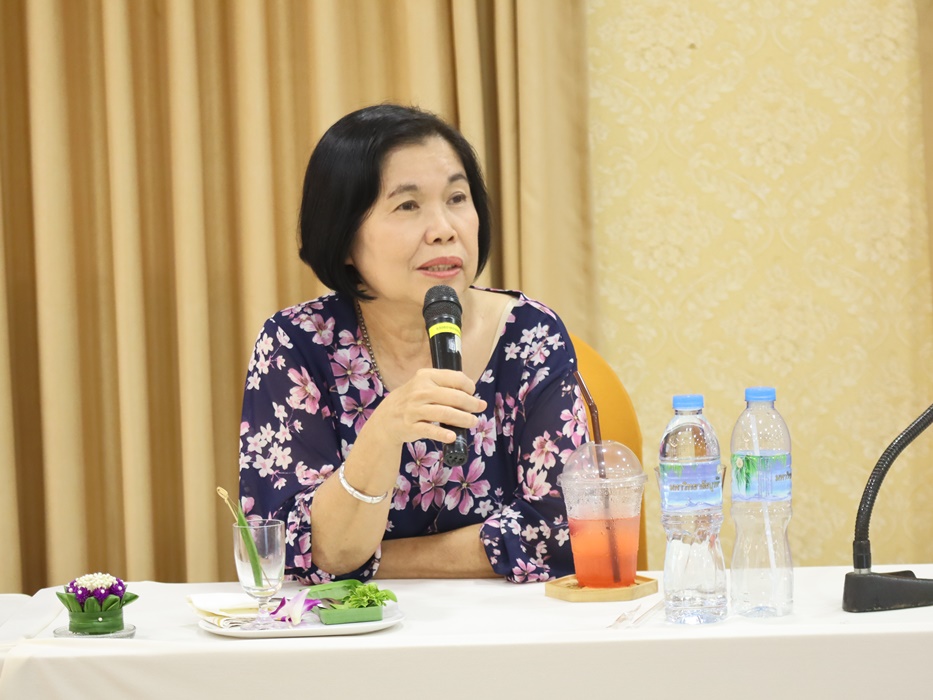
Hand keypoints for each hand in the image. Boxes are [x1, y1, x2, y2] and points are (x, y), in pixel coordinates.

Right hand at [365, 368, 486, 446]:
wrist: (386, 418)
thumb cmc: (412, 400)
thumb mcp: (423, 385)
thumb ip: (445, 386)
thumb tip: (473, 395)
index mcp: (425, 376)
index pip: (455, 378)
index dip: (469, 386)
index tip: (473, 394)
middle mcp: (420, 391)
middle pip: (453, 397)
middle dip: (471, 404)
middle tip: (479, 409)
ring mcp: (414, 409)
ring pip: (444, 413)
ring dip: (463, 419)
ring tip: (473, 422)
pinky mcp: (411, 426)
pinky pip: (429, 430)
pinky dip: (442, 434)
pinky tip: (453, 436)